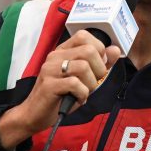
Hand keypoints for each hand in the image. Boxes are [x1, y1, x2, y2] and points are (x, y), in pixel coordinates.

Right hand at [0, 30, 120, 150]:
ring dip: (90, 84)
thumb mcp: (84, 79)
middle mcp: (55, 56)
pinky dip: (82, 94)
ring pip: (83, 67)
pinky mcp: (49, 85)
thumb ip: (100, 63)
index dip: (98, 50)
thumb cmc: (61, 96)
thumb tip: (116, 50)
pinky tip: (77, 98)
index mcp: (63, 51)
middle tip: (92, 83)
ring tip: (83, 92)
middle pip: (89, 51)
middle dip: (99, 69)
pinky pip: (75, 84)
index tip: (97, 67)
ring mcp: (50, 69)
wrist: (34, 115)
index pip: (84, 35)